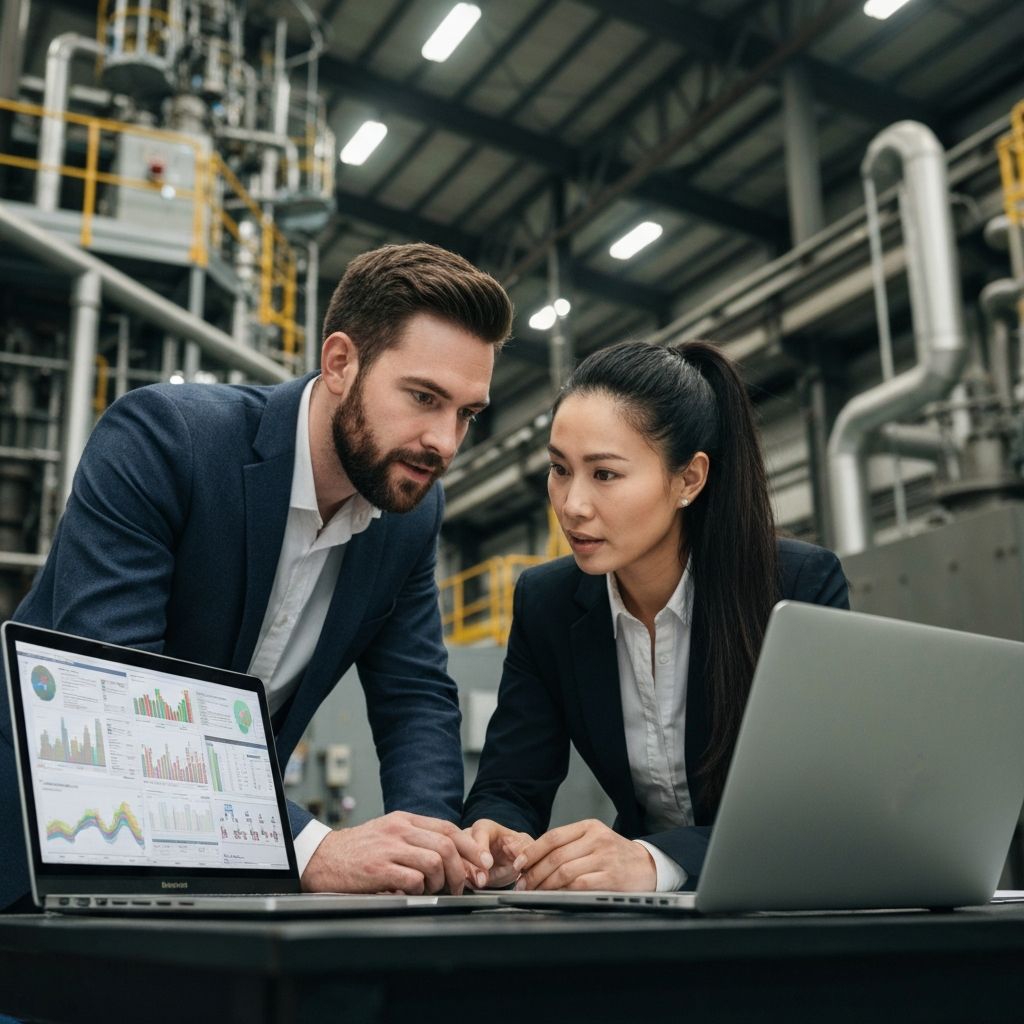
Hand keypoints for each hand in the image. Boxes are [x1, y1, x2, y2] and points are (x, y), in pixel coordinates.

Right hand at [300, 811, 489, 894]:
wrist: (321, 858)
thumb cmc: (356, 850)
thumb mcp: (388, 833)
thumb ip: (415, 839)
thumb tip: (450, 856)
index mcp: (404, 820)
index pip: (448, 829)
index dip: (471, 847)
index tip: (483, 864)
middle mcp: (400, 830)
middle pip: (447, 845)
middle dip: (463, 869)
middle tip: (463, 886)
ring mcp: (389, 849)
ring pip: (435, 862)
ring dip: (442, 882)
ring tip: (435, 891)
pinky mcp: (379, 869)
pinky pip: (414, 880)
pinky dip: (421, 890)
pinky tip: (414, 893)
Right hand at [463, 818, 532, 887]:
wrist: (510, 864)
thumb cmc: (516, 851)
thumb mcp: (524, 848)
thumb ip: (523, 851)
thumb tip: (521, 860)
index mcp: (485, 828)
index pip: (479, 832)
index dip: (482, 848)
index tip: (488, 863)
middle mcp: (468, 837)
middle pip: (463, 846)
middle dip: (471, 865)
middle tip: (482, 880)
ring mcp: (460, 852)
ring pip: (456, 860)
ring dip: (466, 875)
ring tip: (479, 884)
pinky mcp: (457, 867)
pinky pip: (453, 874)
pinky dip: (459, 882)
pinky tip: (469, 886)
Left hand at [511, 819, 656, 891]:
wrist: (648, 865)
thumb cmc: (615, 854)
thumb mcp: (594, 839)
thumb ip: (569, 845)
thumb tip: (533, 860)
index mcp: (588, 827)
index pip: (553, 836)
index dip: (532, 851)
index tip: (519, 864)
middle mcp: (596, 839)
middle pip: (555, 855)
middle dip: (534, 872)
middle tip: (523, 884)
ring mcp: (604, 858)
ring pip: (564, 871)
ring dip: (545, 884)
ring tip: (535, 892)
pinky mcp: (610, 877)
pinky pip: (579, 885)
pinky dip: (563, 892)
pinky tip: (555, 896)